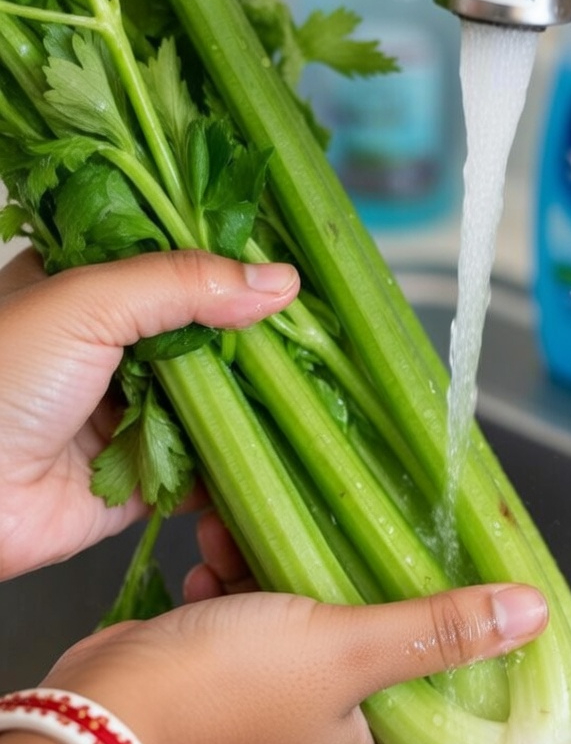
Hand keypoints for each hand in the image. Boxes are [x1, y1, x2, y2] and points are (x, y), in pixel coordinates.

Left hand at [0, 249, 298, 580]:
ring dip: (251, 401)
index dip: (225, 262)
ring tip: (313, 386)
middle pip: (197, 335)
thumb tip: (278, 281)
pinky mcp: (139, 481)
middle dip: (248, 337)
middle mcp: (106, 350)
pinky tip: (282, 446)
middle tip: (314, 331)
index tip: (288, 263)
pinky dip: (237, 464)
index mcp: (81, 290)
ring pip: (209, 402)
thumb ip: (182, 284)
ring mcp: (124, 416)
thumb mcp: (85, 302)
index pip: (169, 263)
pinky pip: (203, 470)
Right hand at [42, 582, 548, 743]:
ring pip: (299, 666)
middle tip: (392, 586)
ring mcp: (254, 741)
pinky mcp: (206, 706)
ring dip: (293, 602)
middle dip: (378, 639)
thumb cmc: (230, 694)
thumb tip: (531, 616)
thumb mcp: (348, 649)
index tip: (490, 703)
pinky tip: (220, 559)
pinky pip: (242, 650)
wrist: (100, 709)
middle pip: (372, 711)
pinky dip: (238, 603)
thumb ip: (437, 630)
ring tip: (274, 549)